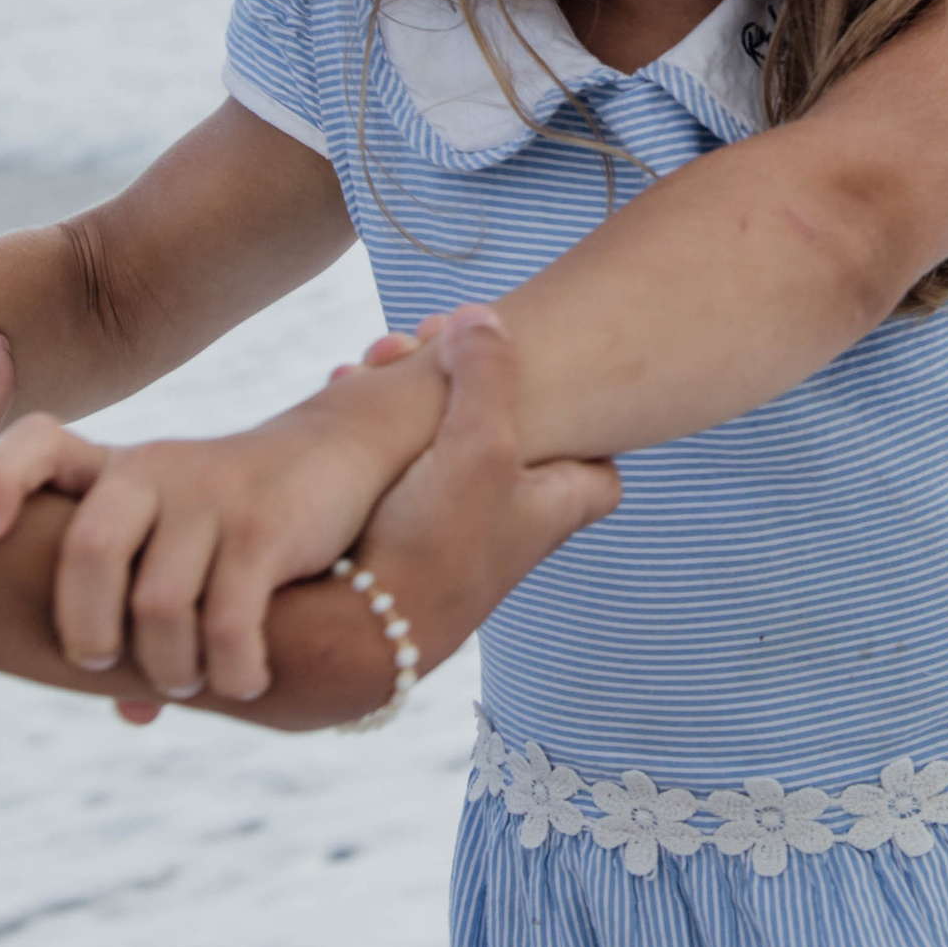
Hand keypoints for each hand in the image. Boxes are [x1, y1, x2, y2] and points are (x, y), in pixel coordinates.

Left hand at [0, 348, 449, 703]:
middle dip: (86, 627)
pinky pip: (229, 619)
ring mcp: (209, 494)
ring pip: (160, 602)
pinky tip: (246, 683)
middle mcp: (152, 471)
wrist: (339, 454)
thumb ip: (141, 617)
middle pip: (89, 548)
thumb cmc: (236, 517)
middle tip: (102, 663)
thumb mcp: (178, 546)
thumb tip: (133, 713)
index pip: (35, 445)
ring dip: (168, 664)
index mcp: (113, 471)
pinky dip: (231, 669)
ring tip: (187, 681)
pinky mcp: (264, 527)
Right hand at [317, 307, 616, 723]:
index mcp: (554, 508)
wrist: (358, 628)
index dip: (593, 427)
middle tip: (445, 344)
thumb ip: (488, 372)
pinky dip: (376, 422)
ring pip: (448, 441)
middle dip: (480, 386)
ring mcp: (453, 528)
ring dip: (418, 397)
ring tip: (385, 354)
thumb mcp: (479, 442)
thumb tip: (480, 317)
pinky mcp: (397, 530)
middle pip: (517, 439)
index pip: (603, 471)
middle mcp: (511, 523)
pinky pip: (397, 460)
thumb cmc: (437, 541)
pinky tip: (344, 385)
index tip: (567, 385)